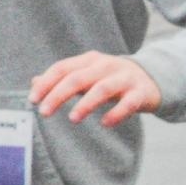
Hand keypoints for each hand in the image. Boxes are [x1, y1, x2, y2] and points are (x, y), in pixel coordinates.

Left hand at [28, 51, 162, 127]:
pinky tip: (106, 123)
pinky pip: (129, 103)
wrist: (152, 78)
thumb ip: (62, 79)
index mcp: (89, 60)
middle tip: (44, 112)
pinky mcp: (141, 92)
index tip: (32, 100)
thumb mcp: (87, 75)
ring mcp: (125, 78)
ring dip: (86, 103)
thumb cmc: (111, 79)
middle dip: (58, 94)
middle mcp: (106, 66)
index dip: (46, 83)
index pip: (62, 68)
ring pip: (102, 88)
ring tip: (73, 118)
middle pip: (78, 78)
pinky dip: (117, 113)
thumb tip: (34, 82)